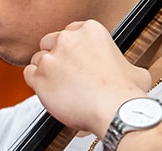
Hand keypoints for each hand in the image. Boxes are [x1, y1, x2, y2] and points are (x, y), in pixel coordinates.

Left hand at [23, 20, 151, 137]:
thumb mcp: (133, 69)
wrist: (113, 110)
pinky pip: (28, 75)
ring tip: (55, 87)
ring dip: (44, 72)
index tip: (72, 61)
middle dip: (55, 58)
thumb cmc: (123, 93)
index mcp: (90, 30)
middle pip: (50, 43)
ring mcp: (52, 58)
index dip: (69, 50)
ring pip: (37, 59)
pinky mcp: (40, 78)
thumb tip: (128, 73)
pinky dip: (34, 83)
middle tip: (62, 75)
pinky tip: (45, 91)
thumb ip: (124, 65)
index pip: (69, 33)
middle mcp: (68, 40)